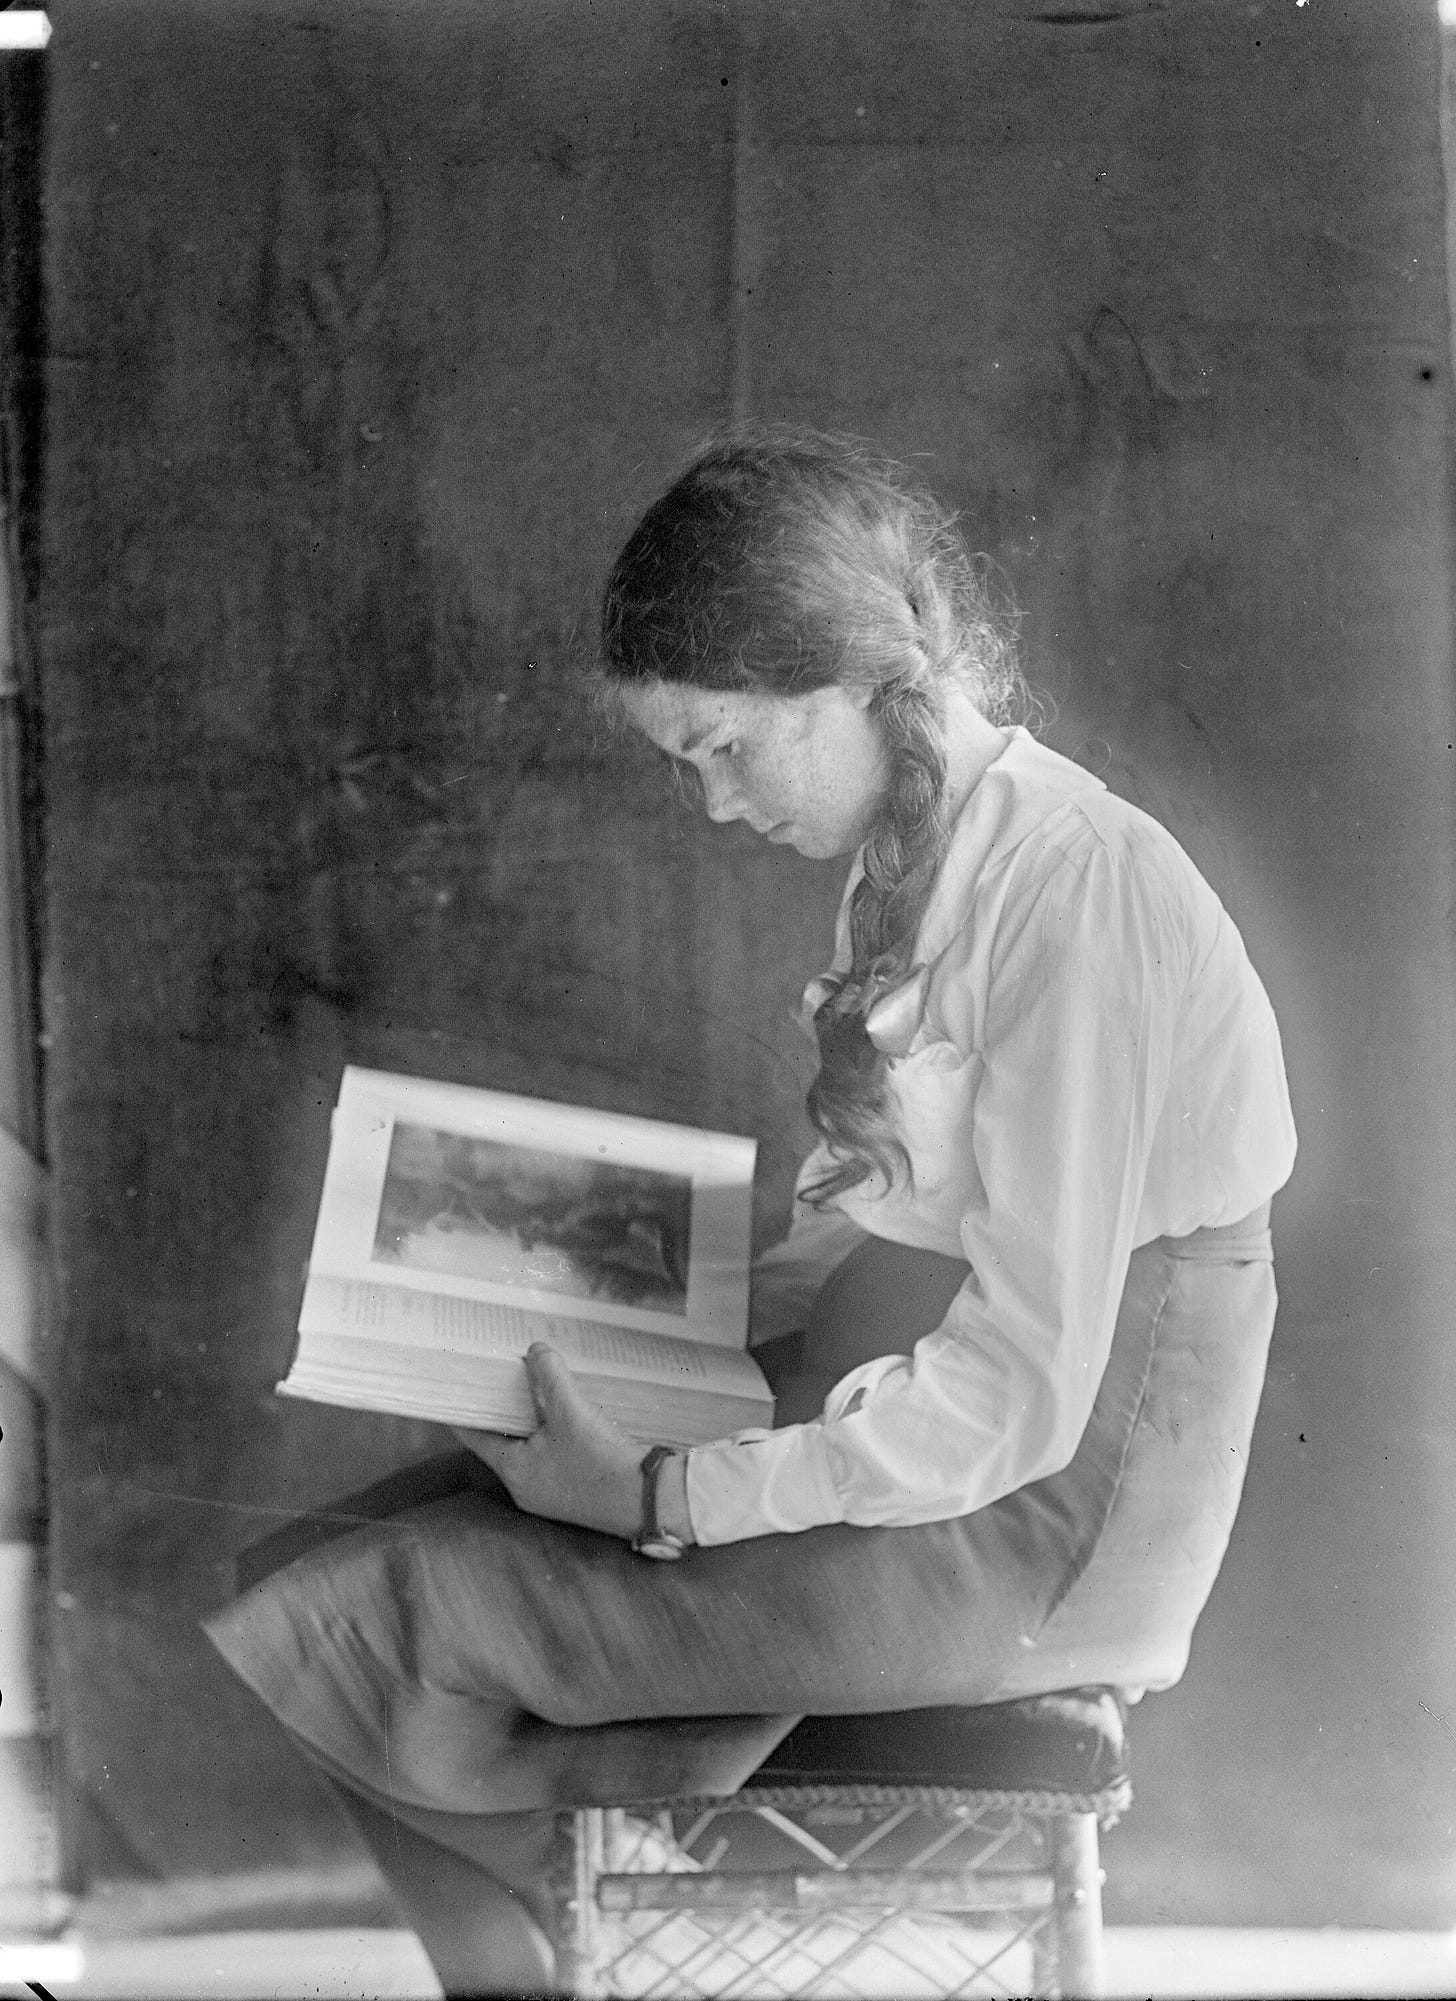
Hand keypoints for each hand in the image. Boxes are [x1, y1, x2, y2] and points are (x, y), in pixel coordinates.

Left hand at [456, 1343, 643, 1539]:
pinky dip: (553, 1437)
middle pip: (504, 1443)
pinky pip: (553, 1459)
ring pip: (531, 1451)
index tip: (454, 1393)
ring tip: (536, 1391)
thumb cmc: (601, 1460)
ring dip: (532, 1424)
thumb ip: (549, 1375)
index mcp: (515, 1472)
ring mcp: (552, 1495)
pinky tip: (569, 1417)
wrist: (649, 1500)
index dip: (465, 1413)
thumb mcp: (570, 1410)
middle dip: (505, 1412)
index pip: (476, 1438)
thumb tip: (535, 1351)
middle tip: (502, 1381)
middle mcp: (527, 1488)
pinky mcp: (575, 1494)